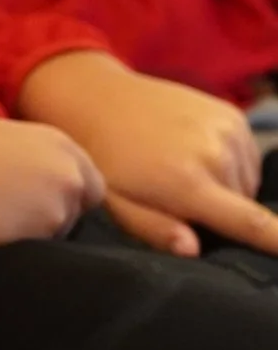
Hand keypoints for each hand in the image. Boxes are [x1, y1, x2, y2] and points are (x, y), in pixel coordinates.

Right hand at [0, 114, 102, 251]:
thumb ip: (29, 158)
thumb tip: (35, 183)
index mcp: (56, 142)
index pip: (88, 184)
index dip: (63, 196)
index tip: (35, 203)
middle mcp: (67, 171)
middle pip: (78, 211)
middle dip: (54, 218)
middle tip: (10, 219)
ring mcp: (58, 204)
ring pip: (58, 234)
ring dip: (32, 235)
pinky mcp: (41, 234)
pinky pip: (38, 253)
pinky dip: (17, 249)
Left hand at [16, 51, 277, 257]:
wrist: (98, 99)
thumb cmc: (105, 160)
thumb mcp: (115, 202)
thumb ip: (155, 229)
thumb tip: (193, 250)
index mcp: (188, 182)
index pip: (251, 222)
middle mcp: (216, 154)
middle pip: (244, 206)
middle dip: (220, 213)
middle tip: (178, 199)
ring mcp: (227, 130)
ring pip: (246, 182)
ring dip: (225, 187)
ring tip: (181, 173)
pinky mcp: (231, 113)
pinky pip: (246, 156)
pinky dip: (229, 162)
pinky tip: (194, 155)